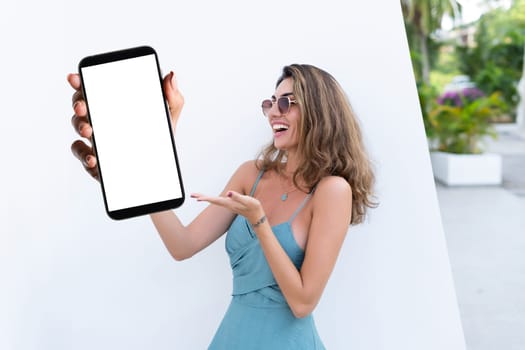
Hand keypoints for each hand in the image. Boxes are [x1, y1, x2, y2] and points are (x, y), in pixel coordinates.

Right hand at [67, 70, 183, 180]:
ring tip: (88, 131)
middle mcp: (101, 120)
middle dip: (78, 103)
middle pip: (81, 105)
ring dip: (80, 126)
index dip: (81, 81)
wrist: (157, 172)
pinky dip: (84, 154)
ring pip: (78, 127)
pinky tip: (93, 158)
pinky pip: (82, 154)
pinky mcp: (94, 159)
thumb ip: (173, 99)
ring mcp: (95, 139)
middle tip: (82, 107)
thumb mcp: (168, 120)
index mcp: (115, 106)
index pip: (95, 88)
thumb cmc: (158, 142)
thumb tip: (171, 76)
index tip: (75, 77)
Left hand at [191, 191, 264, 224]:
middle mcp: (227, 204)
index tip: (196, 198)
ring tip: (196, 196)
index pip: (215, 200)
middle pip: (212, 200)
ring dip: (205, 198)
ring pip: (214, 201)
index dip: (205, 198)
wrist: (257, 215)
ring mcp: (228, 204)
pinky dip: (212, 199)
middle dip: (202, 197)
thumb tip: (228, 193)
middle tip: (192, 195)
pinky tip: (210, 198)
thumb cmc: (253, 207)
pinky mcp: (231, 204)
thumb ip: (237, 197)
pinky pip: (218, 201)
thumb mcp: (247, 200)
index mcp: (229, 203)